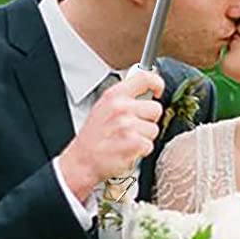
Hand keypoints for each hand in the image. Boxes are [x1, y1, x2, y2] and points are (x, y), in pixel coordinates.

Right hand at [57, 69, 164, 201]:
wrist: (82, 161)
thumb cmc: (93, 137)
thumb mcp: (103, 107)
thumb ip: (124, 97)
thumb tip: (147, 90)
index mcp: (114, 95)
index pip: (145, 77)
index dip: (157, 83)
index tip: (157, 92)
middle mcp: (121, 107)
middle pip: (156, 108)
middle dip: (148, 120)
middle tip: (133, 128)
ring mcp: (128, 125)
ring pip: (154, 129)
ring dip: (144, 137)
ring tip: (127, 140)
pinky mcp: (134, 143)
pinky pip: (150, 145)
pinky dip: (141, 151)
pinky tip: (127, 150)